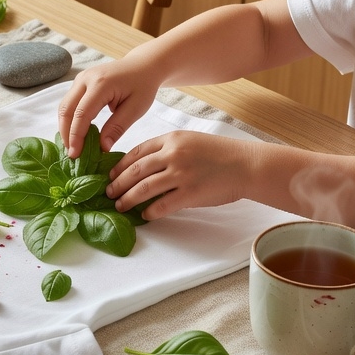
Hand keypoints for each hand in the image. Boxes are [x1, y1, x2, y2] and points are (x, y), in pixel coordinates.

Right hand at [58, 58, 160, 156]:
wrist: (142, 66)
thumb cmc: (143, 86)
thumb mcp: (136, 109)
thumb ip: (117, 127)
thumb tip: (102, 148)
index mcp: (101, 84)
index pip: (82, 114)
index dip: (76, 136)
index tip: (75, 155)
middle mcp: (85, 79)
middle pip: (67, 110)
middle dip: (66, 134)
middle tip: (72, 154)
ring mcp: (80, 78)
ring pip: (64, 106)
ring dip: (65, 127)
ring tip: (73, 146)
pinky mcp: (79, 82)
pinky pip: (69, 103)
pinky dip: (69, 119)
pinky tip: (75, 133)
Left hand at [107, 131, 258, 217]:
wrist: (246, 164)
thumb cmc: (220, 153)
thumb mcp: (190, 141)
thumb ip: (168, 150)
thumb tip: (144, 166)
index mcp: (171, 139)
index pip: (137, 152)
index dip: (120, 165)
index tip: (110, 175)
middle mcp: (173, 155)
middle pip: (135, 171)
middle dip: (118, 184)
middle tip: (108, 193)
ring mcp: (181, 174)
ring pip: (144, 188)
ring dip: (128, 199)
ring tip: (120, 206)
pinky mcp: (190, 193)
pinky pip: (162, 205)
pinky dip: (150, 211)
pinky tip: (144, 215)